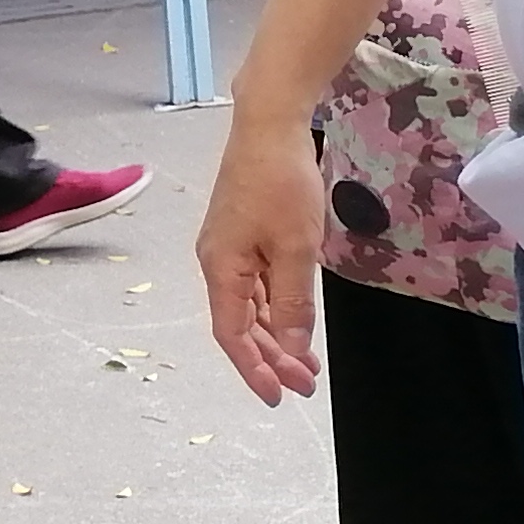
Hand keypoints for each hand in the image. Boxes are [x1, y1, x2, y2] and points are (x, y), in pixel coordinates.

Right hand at [199, 111, 327, 403]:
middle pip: (240, 324)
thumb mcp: (297, 247)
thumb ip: (295, 301)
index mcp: (221, 268)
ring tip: (307, 364)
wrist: (269, 127)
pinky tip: (296, 321)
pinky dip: (277, 308)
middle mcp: (217, 264)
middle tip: (306, 385)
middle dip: (272, 357)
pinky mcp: (244, 236)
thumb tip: (294, 346)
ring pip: (250, 306)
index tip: (279, 397)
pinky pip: (257, 285)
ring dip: (277, 335)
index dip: (254, 368)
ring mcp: (230, 250)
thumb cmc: (280, 184)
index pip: (232, 333)